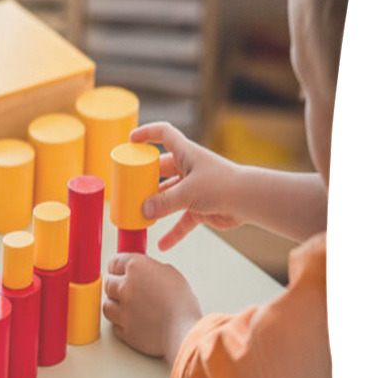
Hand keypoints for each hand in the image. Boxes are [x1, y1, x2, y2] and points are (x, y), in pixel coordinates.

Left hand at [103, 253, 201, 363]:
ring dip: (115, 305)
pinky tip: (135, 321)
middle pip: (108, 284)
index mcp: (136, 268)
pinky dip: (122, 323)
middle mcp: (125, 287)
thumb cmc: (182, 303)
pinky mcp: (123, 330)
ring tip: (130, 307)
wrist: (185, 331)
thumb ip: (151, 270)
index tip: (119, 271)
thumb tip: (144, 272)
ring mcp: (121, 310)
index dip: (118, 268)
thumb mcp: (170, 274)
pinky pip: (115, 325)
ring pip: (107, 305)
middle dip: (116, 286)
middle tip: (129, 290)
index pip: (114, 262)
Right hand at [130, 122, 242, 250]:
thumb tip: (144, 211)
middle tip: (129, 189)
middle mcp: (188, 168)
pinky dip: (174, 232)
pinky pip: (182, 220)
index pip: (164, 134)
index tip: (131, 140)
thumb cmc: (222, 185)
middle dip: (145, 180)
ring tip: (139, 216)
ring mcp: (194, 188)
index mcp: (186, 153)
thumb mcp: (187, 192)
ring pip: (168, 197)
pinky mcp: (200, 208)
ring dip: (155, 207)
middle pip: (161, 170)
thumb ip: (163, 202)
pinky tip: (163, 244)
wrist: (249, 201)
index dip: (147, 134)